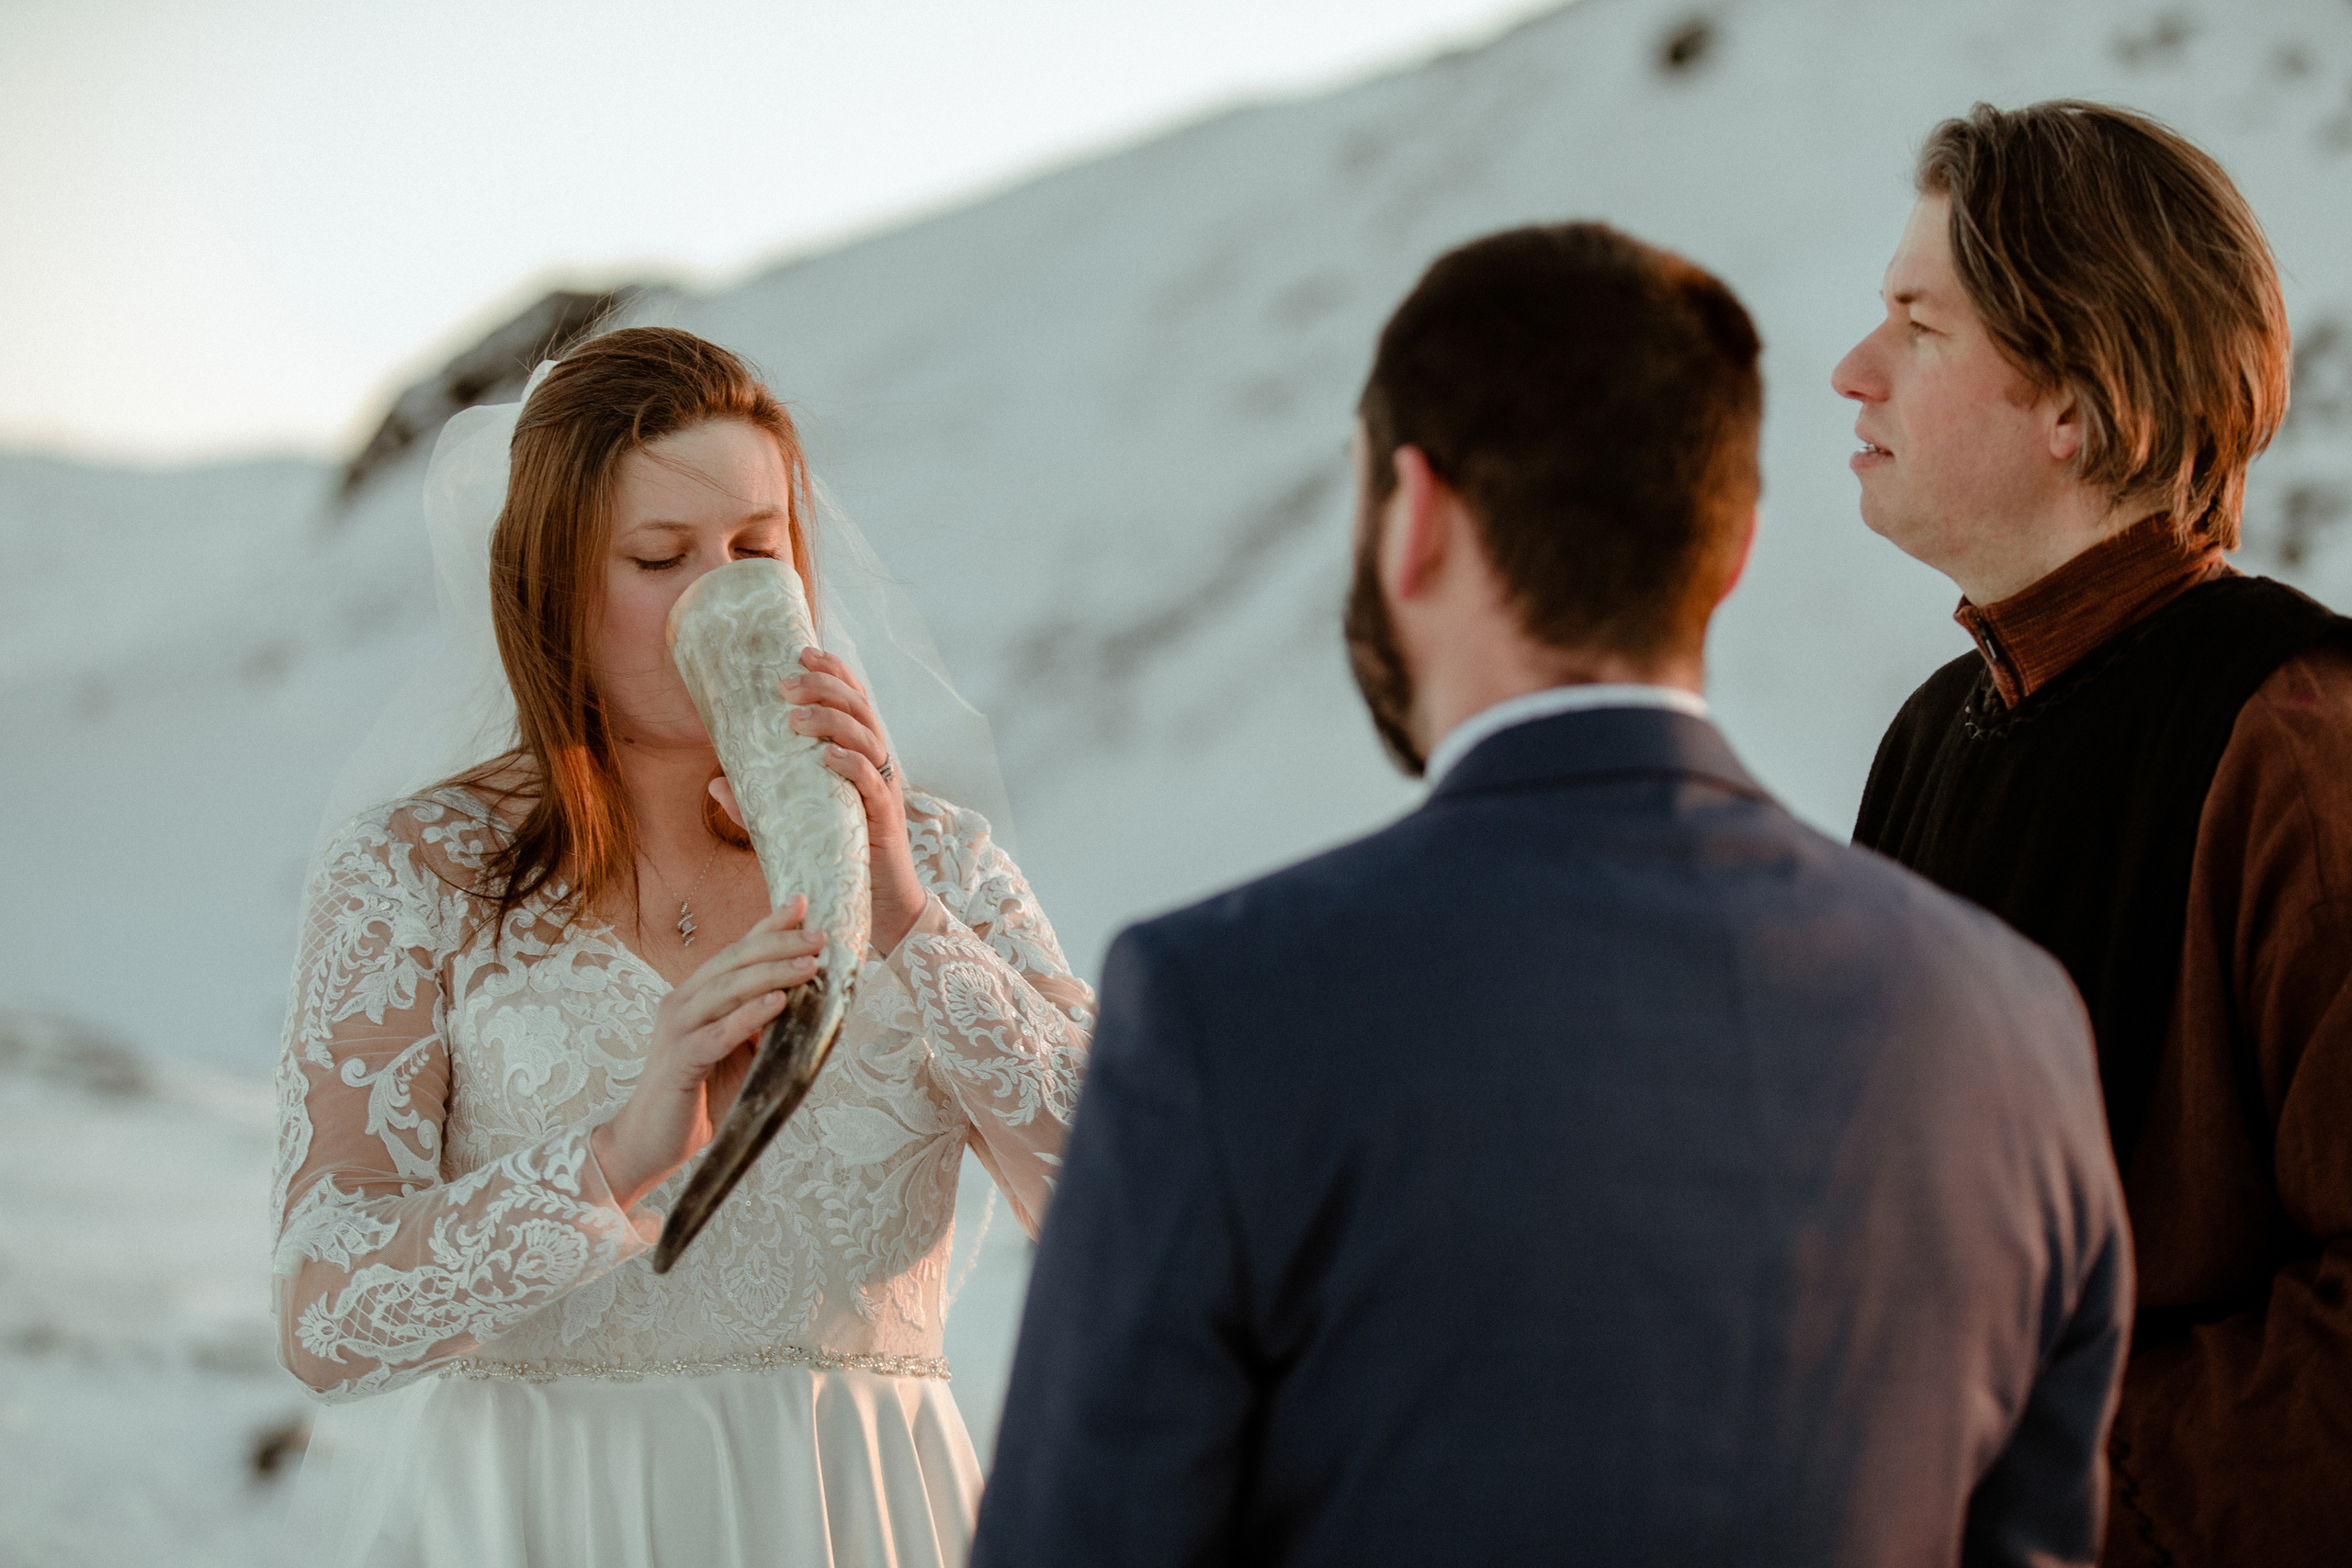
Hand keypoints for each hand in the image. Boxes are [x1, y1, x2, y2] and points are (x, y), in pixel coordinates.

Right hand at [591, 897, 825, 1212]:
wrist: (649, 1145)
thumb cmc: (698, 1097)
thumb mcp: (740, 1053)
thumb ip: (764, 1026)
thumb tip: (812, 1002)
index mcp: (695, 996)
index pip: (736, 951)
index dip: (768, 925)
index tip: (803, 903)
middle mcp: (681, 1004)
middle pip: (733, 962)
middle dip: (778, 945)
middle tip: (819, 938)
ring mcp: (676, 1031)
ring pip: (726, 990)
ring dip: (770, 974)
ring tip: (808, 965)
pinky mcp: (678, 1063)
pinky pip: (716, 1033)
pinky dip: (748, 1017)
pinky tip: (777, 1004)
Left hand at [708, 646, 924, 955]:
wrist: (873, 904)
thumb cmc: (835, 855)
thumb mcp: (791, 825)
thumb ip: (757, 805)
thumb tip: (715, 782)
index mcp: (858, 752)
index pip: (851, 699)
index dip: (832, 671)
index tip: (801, 653)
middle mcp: (876, 762)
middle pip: (859, 707)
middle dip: (824, 688)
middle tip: (785, 685)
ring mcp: (883, 787)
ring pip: (867, 736)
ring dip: (831, 721)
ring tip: (794, 717)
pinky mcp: (884, 816)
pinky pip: (873, 780)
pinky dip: (852, 763)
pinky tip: (828, 756)